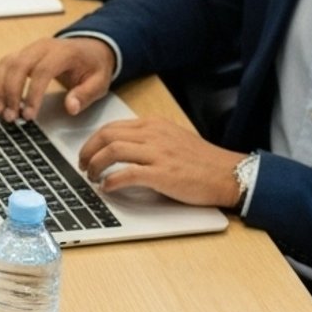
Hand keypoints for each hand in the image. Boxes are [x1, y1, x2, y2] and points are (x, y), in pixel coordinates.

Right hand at [0, 36, 114, 120]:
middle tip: (11, 117)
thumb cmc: (93, 66)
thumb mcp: (100, 81)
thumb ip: (86, 95)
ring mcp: (30, 49)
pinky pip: (2, 63)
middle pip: (18, 66)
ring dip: (0, 89)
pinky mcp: (22, 54)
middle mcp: (43, 47)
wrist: (90, 47)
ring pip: (7, 64)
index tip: (29, 115)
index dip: (33, 95)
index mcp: (63, 52)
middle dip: (11, 93)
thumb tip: (70, 107)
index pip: (42, 71)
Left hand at [76, 119, 244, 206]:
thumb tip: (119, 149)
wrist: (228, 174)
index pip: (112, 127)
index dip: (93, 141)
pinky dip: (112, 181)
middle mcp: (154, 134)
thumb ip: (147, 139)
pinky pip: (127, 174)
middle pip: (107, 136)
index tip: (86, 154)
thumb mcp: (172, 138)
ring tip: (92, 178)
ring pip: (112, 151)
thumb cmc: (201, 161)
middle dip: (88, 152)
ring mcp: (158, 153)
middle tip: (83, 166)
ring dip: (95, 166)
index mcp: (154, 124)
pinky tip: (107, 187)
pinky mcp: (162, 173)